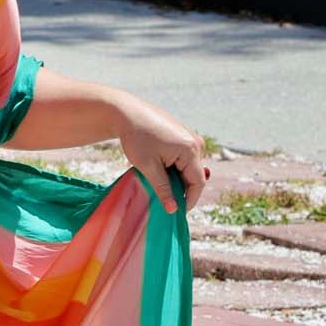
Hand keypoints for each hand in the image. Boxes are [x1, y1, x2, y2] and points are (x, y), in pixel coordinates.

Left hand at [116, 99, 208, 214]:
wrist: (128, 113)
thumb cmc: (137, 138)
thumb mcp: (148, 167)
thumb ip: (163, 189)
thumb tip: (173, 209)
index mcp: (191, 150)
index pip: (198, 182)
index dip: (189, 200)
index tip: (176, 212)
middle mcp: (196, 143)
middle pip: (195, 175)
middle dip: (182, 189)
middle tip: (164, 200)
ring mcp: (191, 138)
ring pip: (189, 167)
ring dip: (177, 179)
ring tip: (158, 184)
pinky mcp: (184, 136)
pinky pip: (185, 158)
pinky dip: (175, 168)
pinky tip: (159, 170)